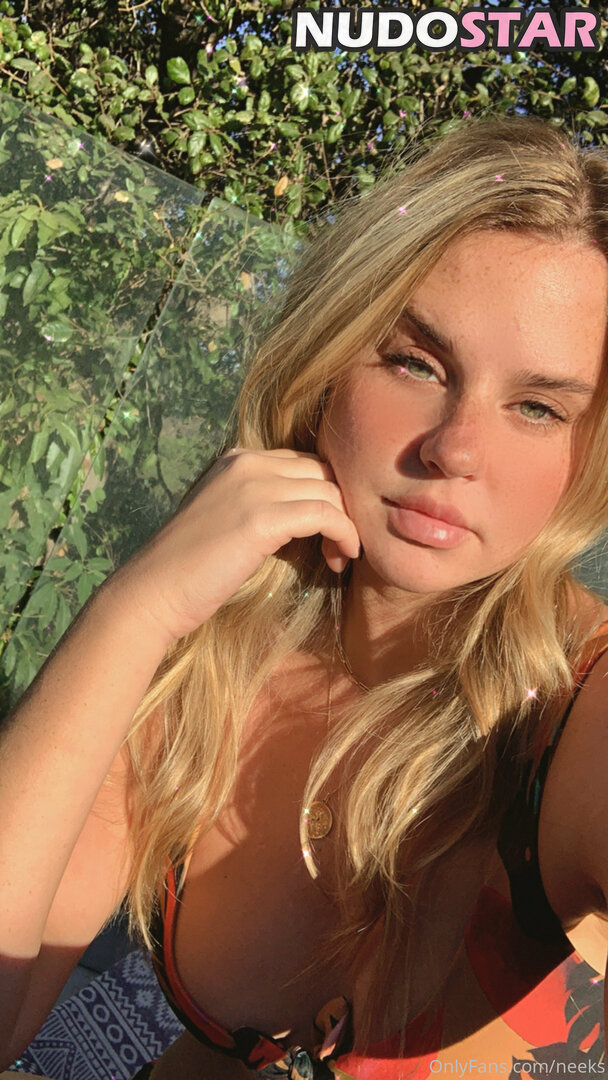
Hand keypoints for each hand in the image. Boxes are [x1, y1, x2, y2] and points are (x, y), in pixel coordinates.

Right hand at [114, 448, 359, 642]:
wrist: (154, 591)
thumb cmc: (192, 567)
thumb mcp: (230, 518)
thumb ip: (263, 502)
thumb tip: (313, 512)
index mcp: (239, 458)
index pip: (306, 462)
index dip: (328, 494)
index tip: (330, 531)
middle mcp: (248, 462)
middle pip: (324, 472)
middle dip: (343, 507)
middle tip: (339, 547)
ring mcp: (253, 486)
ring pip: (330, 492)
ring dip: (347, 525)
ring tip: (339, 558)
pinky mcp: (261, 518)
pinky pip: (326, 515)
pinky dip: (345, 535)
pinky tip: (341, 558)